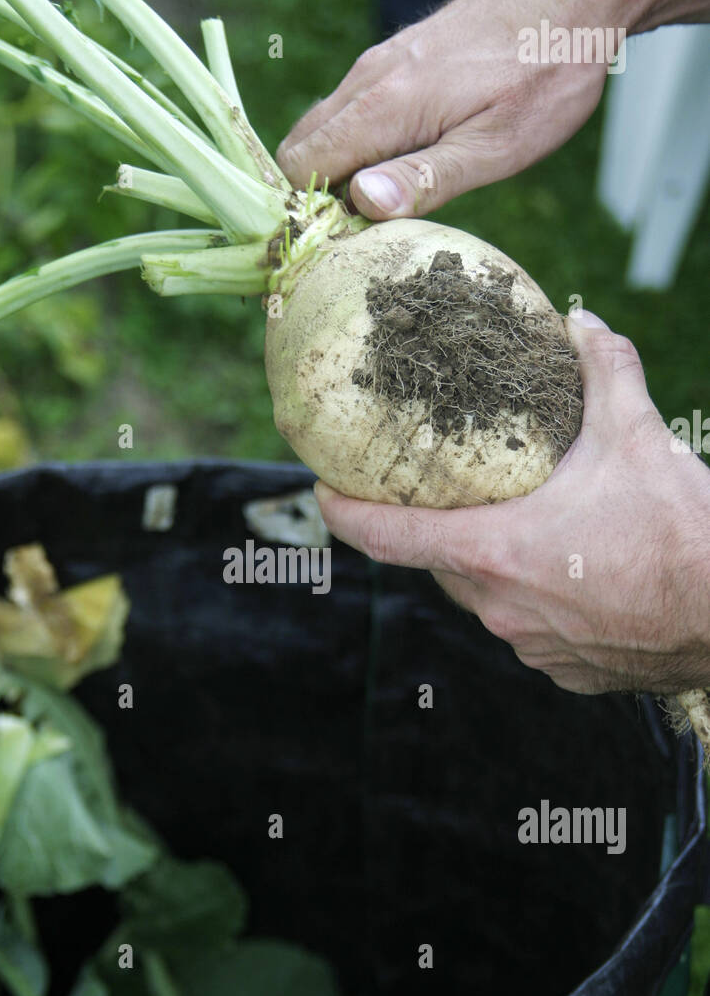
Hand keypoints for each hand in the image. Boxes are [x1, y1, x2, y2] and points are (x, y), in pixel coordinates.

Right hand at [278, 0, 709, 218]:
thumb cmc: (545, 75)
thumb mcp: (496, 145)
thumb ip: (427, 176)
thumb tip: (362, 204)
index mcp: (385, 105)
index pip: (301, 168)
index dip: (305, 215)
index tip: (332, 250)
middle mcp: (368, 80)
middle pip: (301, 149)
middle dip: (310, 199)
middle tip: (350, 243)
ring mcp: (380, 66)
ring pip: (324, 129)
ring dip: (335, 175)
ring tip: (374, 217)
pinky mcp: (397, 61)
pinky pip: (350, 113)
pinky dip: (354, 150)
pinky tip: (394, 175)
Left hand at [315, 312, 709, 695]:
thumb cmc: (683, 535)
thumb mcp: (638, 436)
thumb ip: (604, 371)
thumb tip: (580, 324)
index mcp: (494, 552)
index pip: (388, 537)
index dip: (344, 514)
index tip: (322, 493)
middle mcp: (499, 608)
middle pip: (439, 564)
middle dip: (438, 529)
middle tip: (450, 492)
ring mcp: (530, 648)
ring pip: (485, 599)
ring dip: (494, 564)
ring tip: (527, 526)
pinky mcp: (566, 672)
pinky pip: (529, 631)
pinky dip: (536, 599)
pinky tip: (574, 572)